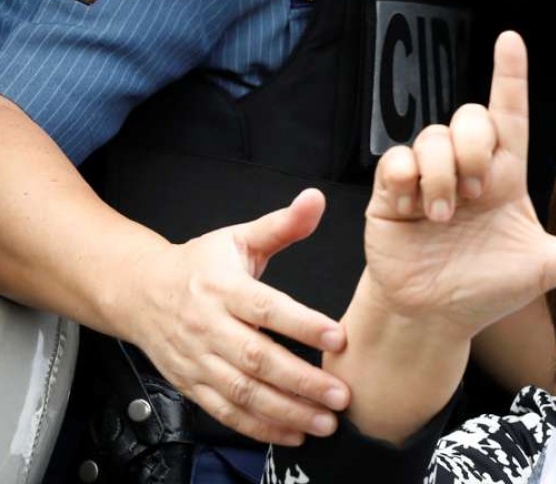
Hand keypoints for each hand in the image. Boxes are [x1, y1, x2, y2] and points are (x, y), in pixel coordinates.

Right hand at [127, 191, 350, 445]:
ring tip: (324, 420)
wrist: (138, 291)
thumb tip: (314, 200)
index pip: (265, 308)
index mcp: (223, 288)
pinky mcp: (192, 385)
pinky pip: (226, 412)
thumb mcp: (238, 237)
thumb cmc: (198, 265)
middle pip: (257, 359)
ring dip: (286, 411)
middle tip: (340, 393)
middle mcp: (208, 327)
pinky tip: (292, 433)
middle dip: (301, 380)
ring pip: (243, 393)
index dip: (302, 324)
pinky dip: (259, 427)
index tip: (337, 336)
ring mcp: (198, 361)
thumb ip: (282, 224)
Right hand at [362, 31, 555, 339]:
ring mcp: (428, 177)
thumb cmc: (486, 288)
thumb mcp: (541, 270)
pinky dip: (406, 180)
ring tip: (443, 216)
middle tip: (475, 194)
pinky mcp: (392, 192)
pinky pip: (395, 159)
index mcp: (505, 175)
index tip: (509, 40)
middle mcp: (467, 167)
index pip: (509, 112)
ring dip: (441, 175)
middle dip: (473, 148)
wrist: (433, 316)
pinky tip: (412, 210)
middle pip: (470, 117)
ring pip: (432, 136)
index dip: (509, 74)